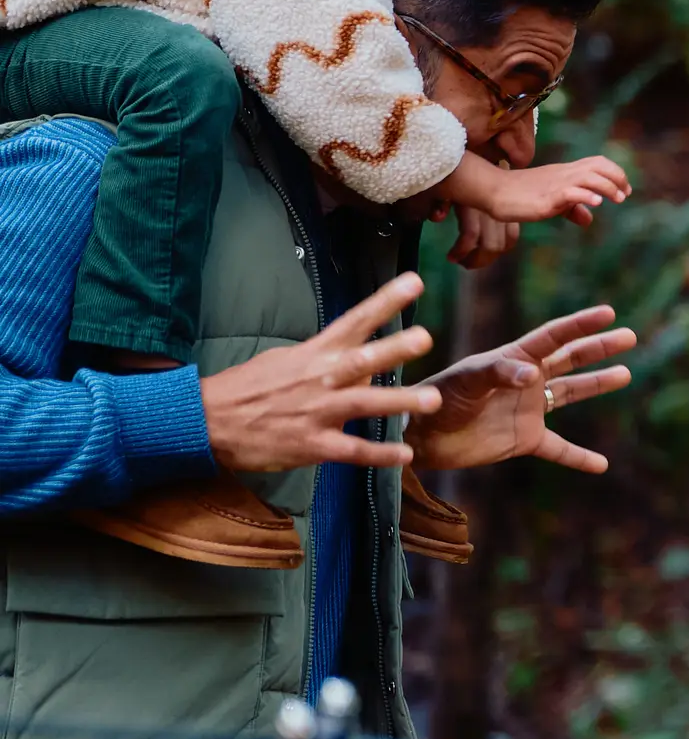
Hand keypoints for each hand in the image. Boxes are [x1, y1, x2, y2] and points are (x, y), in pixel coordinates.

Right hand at [201, 275, 433, 473]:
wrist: (207, 421)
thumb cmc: (248, 388)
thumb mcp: (285, 361)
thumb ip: (327, 360)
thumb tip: (366, 364)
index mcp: (314, 353)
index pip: (355, 320)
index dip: (385, 301)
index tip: (415, 282)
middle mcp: (320, 378)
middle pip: (362, 360)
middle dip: (394, 349)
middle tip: (425, 338)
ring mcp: (316, 412)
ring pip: (364, 404)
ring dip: (399, 402)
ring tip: (432, 400)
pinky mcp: (311, 444)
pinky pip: (352, 450)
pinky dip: (379, 455)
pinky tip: (405, 456)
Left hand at [407, 304, 640, 477]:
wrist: (419, 438)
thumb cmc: (437, 399)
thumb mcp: (466, 380)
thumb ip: (499, 373)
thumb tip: (535, 374)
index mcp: (513, 358)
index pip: (554, 337)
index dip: (581, 325)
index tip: (609, 314)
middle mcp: (526, 380)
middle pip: (570, 359)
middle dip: (599, 347)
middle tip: (629, 336)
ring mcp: (528, 409)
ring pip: (571, 393)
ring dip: (597, 384)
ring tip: (625, 374)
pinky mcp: (525, 440)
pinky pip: (559, 448)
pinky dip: (580, 457)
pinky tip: (601, 464)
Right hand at [440, 151, 631, 227]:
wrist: (493, 191)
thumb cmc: (521, 196)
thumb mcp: (551, 201)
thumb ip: (571, 208)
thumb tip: (589, 220)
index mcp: (566, 172)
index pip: (597, 163)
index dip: (615, 173)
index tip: (625, 190)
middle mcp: (563, 175)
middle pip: (598, 166)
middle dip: (617, 177)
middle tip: (625, 195)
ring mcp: (555, 185)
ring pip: (588, 176)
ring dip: (607, 186)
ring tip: (618, 198)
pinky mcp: (546, 198)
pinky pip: (570, 192)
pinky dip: (586, 196)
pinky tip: (596, 203)